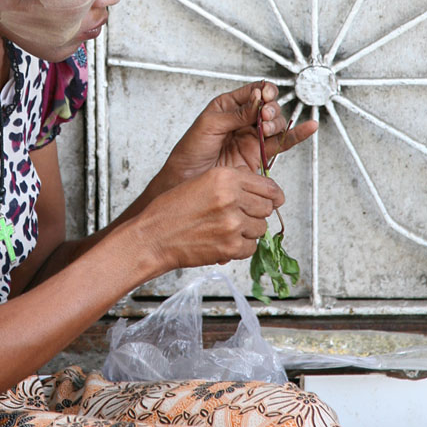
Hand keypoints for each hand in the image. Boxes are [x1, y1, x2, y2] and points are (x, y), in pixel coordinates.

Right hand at [140, 166, 284, 270]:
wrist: (153, 237)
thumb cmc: (171, 212)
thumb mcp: (201, 182)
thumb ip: (231, 181)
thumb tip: (258, 187)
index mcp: (224, 178)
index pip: (268, 186)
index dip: (272, 195)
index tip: (273, 199)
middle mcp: (231, 198)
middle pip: (266, 208)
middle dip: (256, 213)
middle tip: (238, 216)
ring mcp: (232, 224)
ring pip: (261, 229)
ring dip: (248, 231)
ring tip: (225, 229)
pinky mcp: (231, 247)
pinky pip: (251, 248)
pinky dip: (241, 247)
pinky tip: (223, 241)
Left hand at [160, 81, 317, 185]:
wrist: (187, 180)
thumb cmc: (190, 151)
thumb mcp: (209, 125)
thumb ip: (236, 113)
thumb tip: (257, 100)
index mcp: (228, 106)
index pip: (254, 91)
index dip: (264, 91)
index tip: (265, 97)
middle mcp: (243, 120)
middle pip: (269, 107)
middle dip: (270, 109)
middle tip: (263, 117)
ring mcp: (252, 137)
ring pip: (276, 124)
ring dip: (277, 123)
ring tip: (266, 129)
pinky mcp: (259, 154)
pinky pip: (282, 143)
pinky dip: (296, 135)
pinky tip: (309, 127)